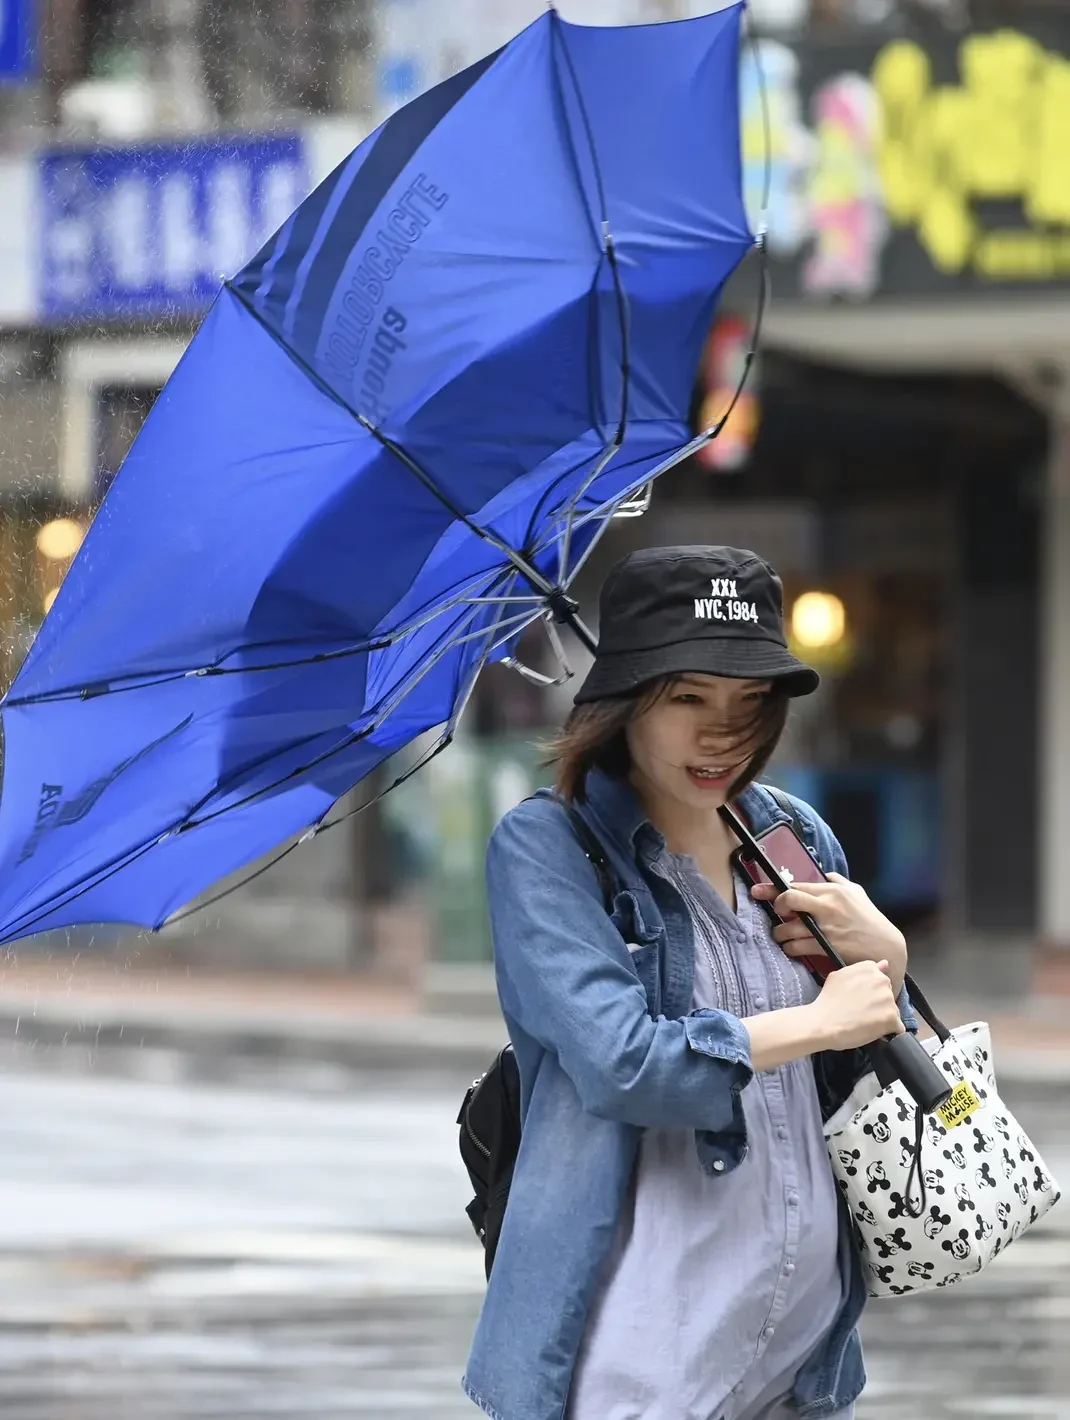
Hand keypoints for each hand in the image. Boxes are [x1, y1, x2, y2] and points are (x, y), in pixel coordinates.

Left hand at [751, 872, 906, 993]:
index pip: (796, 885)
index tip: (758, 891)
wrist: (886, 946)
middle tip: (776, 913)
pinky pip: (797, 947)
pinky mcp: (826, 946)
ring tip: (781, 934)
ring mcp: (825, 927)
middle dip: (776, 906)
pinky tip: (791, 948)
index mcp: (832, 891)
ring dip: (779, 932)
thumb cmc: (870, 919)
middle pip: (789, 900)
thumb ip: (838, 881)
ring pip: (789, 928)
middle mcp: (827, 907)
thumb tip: (823, 874)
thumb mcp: (857, 893)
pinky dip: (790, 948)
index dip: (773, 888)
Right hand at [807, 959, 904, 1052]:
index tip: (862, 998)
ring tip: (865, 1023)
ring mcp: (888, 999)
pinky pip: (897, 1027)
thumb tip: (884, 963)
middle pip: (888, 994)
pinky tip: (875, 1033)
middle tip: (861, 1011)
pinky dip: (889, 1031)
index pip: (880, 978)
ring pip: (893, 1011)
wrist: (823, 1022)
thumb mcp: (839, 976)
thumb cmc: (827, 1001)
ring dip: (883, 1017)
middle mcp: (882, 981)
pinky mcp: (891, 1018)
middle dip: (879, 1003)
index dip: (871, 991)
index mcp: (869, 969)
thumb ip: (862, 969)